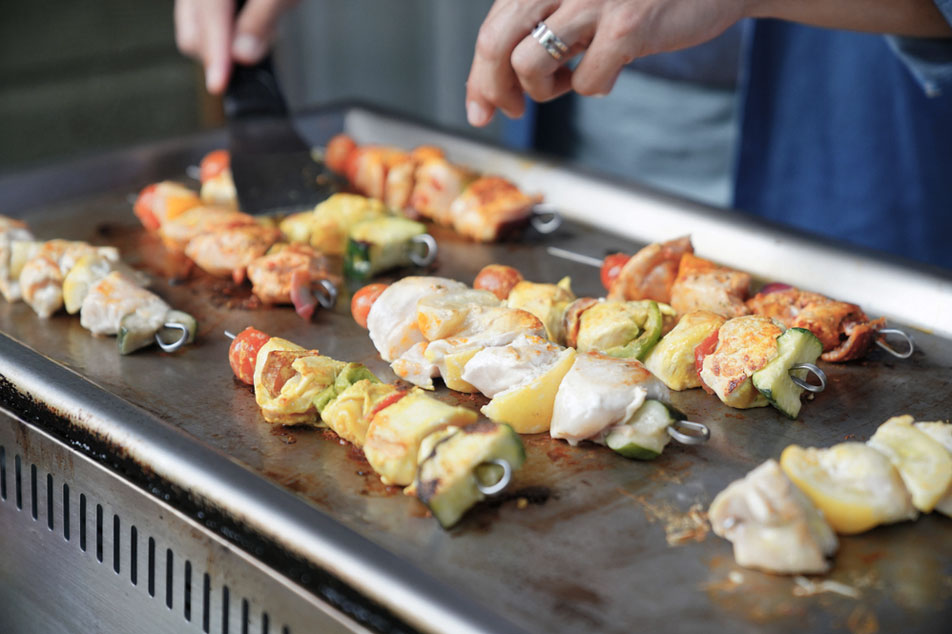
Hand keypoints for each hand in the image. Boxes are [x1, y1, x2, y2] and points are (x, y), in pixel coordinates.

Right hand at [174, 0, 297, 93]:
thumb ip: (262, 19)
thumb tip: (242, 56)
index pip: (210, 16)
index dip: (215, 53)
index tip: (219, 84)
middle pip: (193, 32)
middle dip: (219, 53)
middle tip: (260, 47)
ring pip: (194, 30)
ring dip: (222, 45)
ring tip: (263, 28)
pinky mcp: (204, 1)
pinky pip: (204, 22)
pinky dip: (224, 33)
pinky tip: (251, 23)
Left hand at [465, 0, 746, 126]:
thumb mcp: (579, 0)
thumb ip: (537, 28)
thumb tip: (490, 90)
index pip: (492, 25)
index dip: (478, 73)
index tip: (480, 108)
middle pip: (497, 43)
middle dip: (494, 89)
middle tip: (510, 110)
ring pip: (529, 64)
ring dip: (543, 89)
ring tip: (567, 80)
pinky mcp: (627, 24)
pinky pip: (586, 82)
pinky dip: (593, 87)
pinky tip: (609, 72)